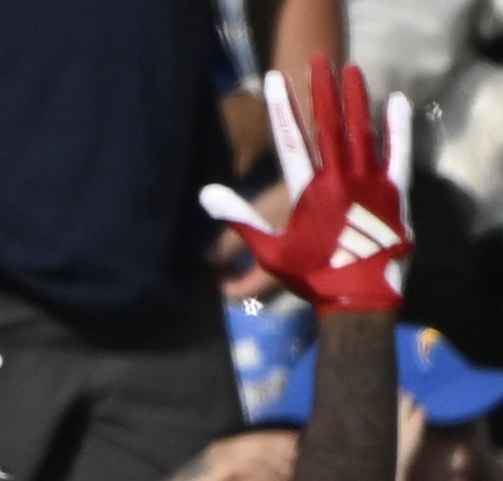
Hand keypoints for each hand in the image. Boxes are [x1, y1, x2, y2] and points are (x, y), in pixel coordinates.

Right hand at [204, 57, 410, 314]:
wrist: (361, 293)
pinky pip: (397, 151)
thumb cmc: (312, 275)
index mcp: (309, 190)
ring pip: (362, 131)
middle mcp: (341, 176)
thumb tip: (206, 195)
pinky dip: (396, 126)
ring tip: (352, 71)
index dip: (282, 108)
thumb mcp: (270, 253)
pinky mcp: (393, 188)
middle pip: (330, 125)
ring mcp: (369, 179)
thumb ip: (238, 222)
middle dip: (322, 91)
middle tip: (318, 62)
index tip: (276, 80)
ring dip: (356, 99)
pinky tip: (395, 103)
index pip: (292, 141)